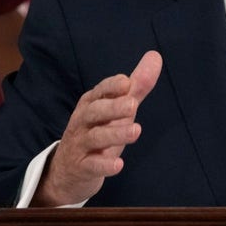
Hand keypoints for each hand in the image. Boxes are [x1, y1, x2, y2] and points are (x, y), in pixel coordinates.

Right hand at [32, 51, 162, 206]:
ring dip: (115, 134)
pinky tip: (118, 164)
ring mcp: (80, 144)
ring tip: (136, 131)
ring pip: (95, 137)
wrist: (69, 170)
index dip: (111, 87)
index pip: (100, 92)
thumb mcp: (117, 108)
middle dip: (113, 107)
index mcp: (91, 103)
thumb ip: (137, 85)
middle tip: (133, 105)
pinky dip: (104, 165)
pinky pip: (91, 165)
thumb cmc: (99, 131)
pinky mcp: (81, 167)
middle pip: (95, 111)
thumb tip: (156, 56)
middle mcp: (83, 121)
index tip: (126, 82)